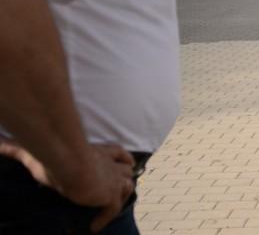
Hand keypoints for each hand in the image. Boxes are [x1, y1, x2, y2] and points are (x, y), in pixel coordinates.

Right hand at [0, 138, 133, 232]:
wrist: (66, 160)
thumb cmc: (52, 154)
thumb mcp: (34, 152)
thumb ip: (16, 148)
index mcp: (98, 152)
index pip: (120, 153)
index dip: (122, 160)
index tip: (122, 164)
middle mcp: (109, 164)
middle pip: (127, 170)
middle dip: (123, 179)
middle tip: (112, 191)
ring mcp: (112, 179)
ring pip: (127, 187)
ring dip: (119, 197)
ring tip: (106, 208)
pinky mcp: (110, 194)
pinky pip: (115, 208)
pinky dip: (106, 217)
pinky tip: (94, 227)